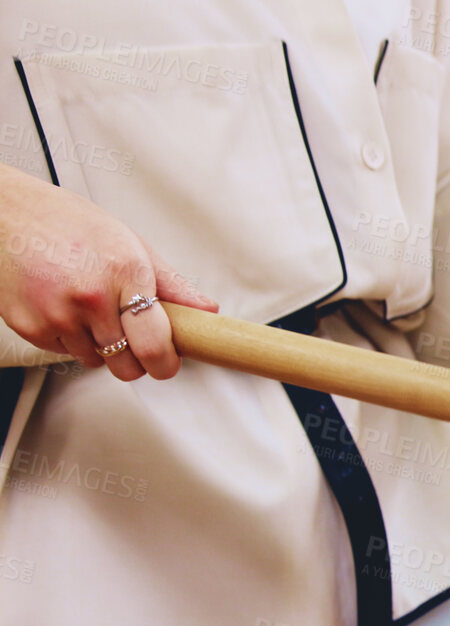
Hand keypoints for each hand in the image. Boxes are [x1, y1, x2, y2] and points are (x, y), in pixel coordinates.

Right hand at [0, 165, 216, 379]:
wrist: (6, 213)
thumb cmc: (69, 222)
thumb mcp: (130, 242)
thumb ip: (171, 283)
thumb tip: (207, 311)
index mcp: (124, 273)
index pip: (155, 344)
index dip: (166, 363)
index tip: (168, 363)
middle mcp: (90, 297)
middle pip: (127, 366)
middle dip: (136, 361)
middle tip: (135, 341)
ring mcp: (56, 314)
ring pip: (96, 362)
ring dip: (100, 347)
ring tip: (92, 310)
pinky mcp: (29, 326)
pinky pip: (64, 353)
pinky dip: (70, 339)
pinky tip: (65, 308)